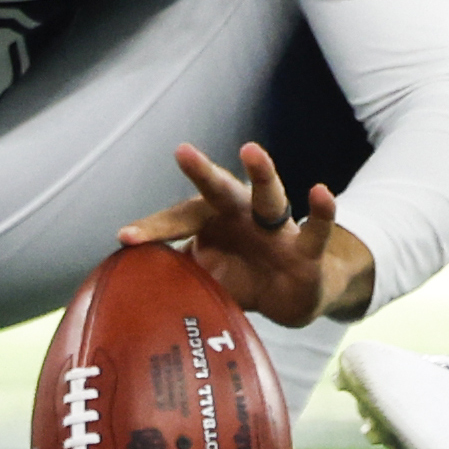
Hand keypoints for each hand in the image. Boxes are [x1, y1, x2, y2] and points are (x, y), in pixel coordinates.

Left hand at [121, 140, 375, 328]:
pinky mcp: (307, 249)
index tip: (126, 238)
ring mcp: (277, 229)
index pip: (181, 220)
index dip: (155, 230)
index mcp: (213, 222)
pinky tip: (320, 193)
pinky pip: (316, 228)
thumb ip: (177, 274)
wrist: (291, 297)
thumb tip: (131, 283)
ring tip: (250, 151)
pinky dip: (321, 211)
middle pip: (221, 191)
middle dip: (202, 172)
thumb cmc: (241, 277)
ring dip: (261, 172)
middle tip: (182, 152)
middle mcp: (244, 216)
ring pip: (269, 197)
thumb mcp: (205, 278)